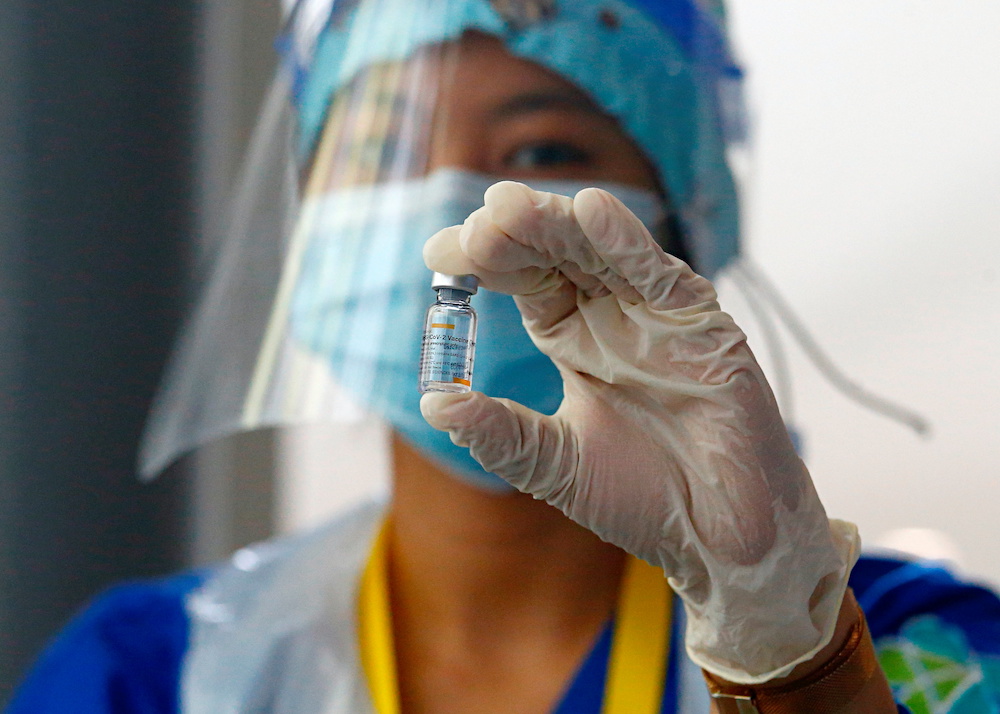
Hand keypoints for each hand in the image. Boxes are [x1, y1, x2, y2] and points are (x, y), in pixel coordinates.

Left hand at [420, 181, 858, 682]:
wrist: (719, 537)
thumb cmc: (642, 499)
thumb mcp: (552, 464)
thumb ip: (498, 432)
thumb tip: (432, 402)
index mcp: (575, 340)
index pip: (525, 282)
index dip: (486, 262)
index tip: (437, 252)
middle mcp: (612, 316)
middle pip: (558, 256)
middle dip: (516, 235)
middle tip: (476, 224)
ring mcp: (657, 314)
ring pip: (601, 252)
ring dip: (557, 226)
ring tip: (510, 207)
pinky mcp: (702, 324)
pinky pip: (660, 274)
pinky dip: (627, 244)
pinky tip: (593, 213)